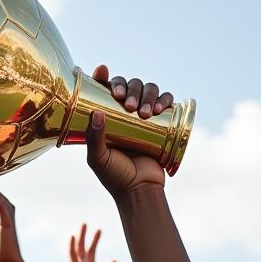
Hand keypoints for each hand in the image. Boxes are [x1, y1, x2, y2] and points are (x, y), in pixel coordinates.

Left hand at [85, 65, 172, 197]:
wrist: (140, 190)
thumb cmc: (115, 176)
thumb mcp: (98, 159)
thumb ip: (94, 138)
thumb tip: (96, 112)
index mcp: (108, 116)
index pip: (105, 89)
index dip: (104, 76)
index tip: (102, 71)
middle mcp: (127, 112)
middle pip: (130, 85)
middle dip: (130, 88)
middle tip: (128, 104)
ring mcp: (146, 115)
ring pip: (149, 89)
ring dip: (148, 94)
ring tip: (146, 114)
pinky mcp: (163, 122)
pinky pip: (167, 101)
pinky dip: (165, 99)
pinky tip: (160, 109)